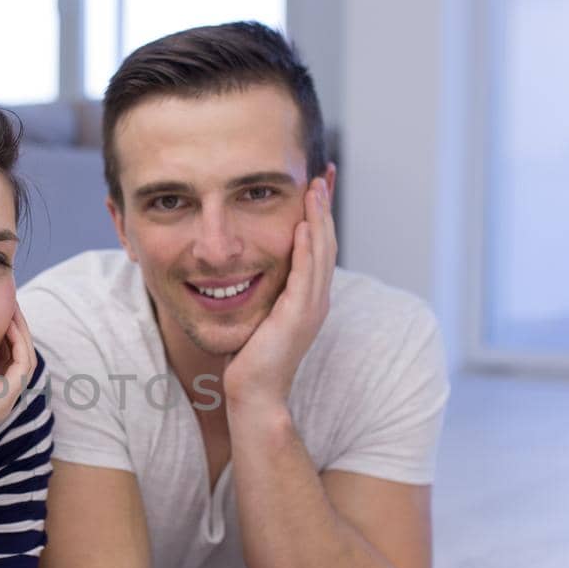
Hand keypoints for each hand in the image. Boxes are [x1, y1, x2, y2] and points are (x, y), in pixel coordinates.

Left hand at [0, 307, 34, 463]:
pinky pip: (23, 363)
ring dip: (21, 330)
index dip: (4, 331)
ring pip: (26, 356)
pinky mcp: (4, 397)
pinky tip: (7, 322)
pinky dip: (19, 341)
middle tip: (10, 301)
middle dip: (16, 326)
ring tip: (12, 306)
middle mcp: (0, 398)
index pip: (5, 356)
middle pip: (19, 355)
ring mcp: (5, 399)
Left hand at [222, 177, 335, 410]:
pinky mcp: (298, 317)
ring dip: (319, 218)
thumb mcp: (257, 316)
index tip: (315, 184)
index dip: (319, 214)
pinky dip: (307, 248)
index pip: (317, 246)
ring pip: (320, 253)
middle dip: (324, 206)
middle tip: (323, 172)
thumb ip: (260, 293)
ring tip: (315, 187)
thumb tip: (242, 273)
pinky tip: (303, 225)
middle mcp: (316, 299)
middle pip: (326, 242)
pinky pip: (306, 275)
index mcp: (307, 297)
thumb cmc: (250, 360)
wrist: (254, 395)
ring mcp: (310, 308)